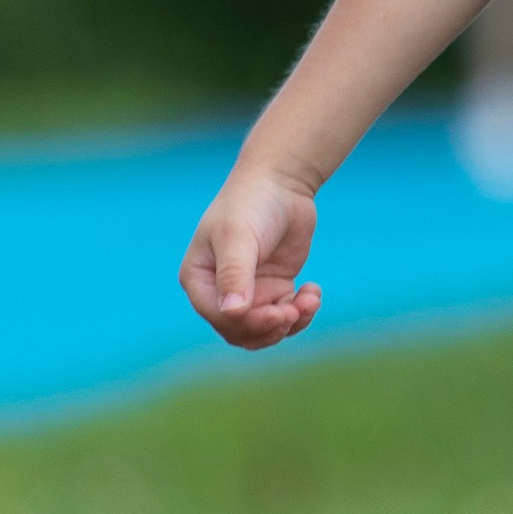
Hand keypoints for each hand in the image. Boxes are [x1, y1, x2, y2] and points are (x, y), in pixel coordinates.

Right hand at [179, 160, 322, 350]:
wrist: (281, 182)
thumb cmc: (250, 204)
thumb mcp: (238, 238)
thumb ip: (234, 275)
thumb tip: (232, 313)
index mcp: (199, 278)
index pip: (218, 317)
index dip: (247, 324)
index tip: (277, 313)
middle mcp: (220, 290)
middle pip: (241, 331)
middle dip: (270, 328)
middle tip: (294, 312)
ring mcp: (250, 291)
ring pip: (265, 330)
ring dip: (290, 323)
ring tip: (309, 301)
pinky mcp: (275, 288)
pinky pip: (286, 317)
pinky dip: (302, 312)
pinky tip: (313, 291)